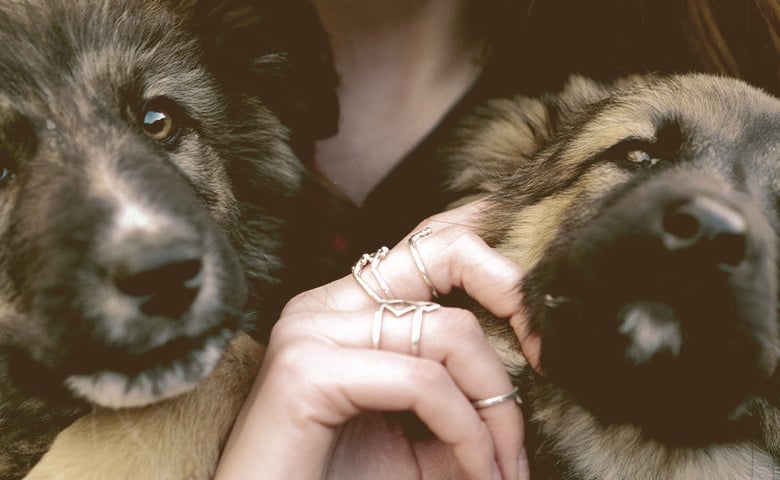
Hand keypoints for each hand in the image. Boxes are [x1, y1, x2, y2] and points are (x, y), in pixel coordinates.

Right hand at [215, 200, 539, 479]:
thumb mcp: (423, 440)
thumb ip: (466, 399)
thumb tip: (532, 374)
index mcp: (349, 310)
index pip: (429, 245)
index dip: (493, 262)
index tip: (539, 329)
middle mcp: (327, 306)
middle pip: (443, 250)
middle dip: (511, 292)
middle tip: (546, 358)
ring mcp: (312, 331)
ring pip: (448, 332)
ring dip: (495, 411)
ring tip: (501, 472)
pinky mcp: (307, 371)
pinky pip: (422, 383)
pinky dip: (467, 435)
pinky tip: (477, 475)